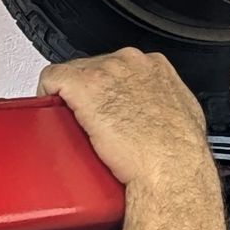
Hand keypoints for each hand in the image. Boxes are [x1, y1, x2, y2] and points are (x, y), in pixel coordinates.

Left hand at [39, 48, 215, 195]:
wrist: (169, 167)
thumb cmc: (179, 152)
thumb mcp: (183, 118)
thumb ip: (166, 106)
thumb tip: (159, 115)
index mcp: (155, 67)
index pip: (119, 67)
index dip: (109, 89)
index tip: (106, 106)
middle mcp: (129, 62)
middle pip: (94, 68)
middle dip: (90, 94)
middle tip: (90, 120)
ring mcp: (104, 72)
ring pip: (73, 73)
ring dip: (71, 98)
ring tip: (75, 123)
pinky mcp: (83, 85)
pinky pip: (51, 78)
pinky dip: (46, 95)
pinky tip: (50, 112)